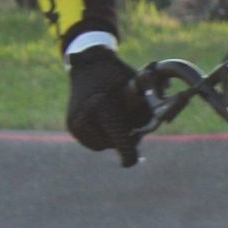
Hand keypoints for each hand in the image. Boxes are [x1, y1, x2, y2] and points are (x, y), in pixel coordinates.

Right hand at [65, 46, 146, 166]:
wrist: (90, 66)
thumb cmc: (120, 76)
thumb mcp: (138, 90)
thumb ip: (147, 111)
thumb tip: (155, 130)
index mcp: (104, 104)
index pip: (118, 137)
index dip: (127, 152)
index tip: (130, 162)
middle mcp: (86, 114)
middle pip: (112, 143)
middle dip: (125, 142)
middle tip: (134, 132)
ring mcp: (76, 120)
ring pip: (102, 145)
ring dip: (112, 139)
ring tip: (117, 121)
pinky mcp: (71, 125)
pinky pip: (92, 142)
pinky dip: (102, 137)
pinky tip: (105, 121)